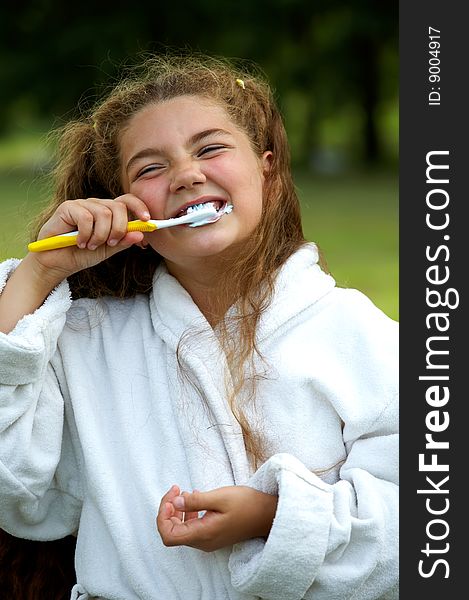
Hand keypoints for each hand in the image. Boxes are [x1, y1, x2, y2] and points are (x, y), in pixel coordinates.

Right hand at [29, 194, 150, 283]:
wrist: (57, 263)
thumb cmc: (82, 255)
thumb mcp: (108, 250)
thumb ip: (123, 241)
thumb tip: (141, 234)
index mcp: (109, 212)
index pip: (128, 201)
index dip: (139, 208)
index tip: (148, 221)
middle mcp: (97, 205)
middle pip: (118, 207)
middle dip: (119, 229)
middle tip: (109, 243)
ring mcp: (82, 204)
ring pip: (104, 213)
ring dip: (100, 235)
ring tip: (91, 246)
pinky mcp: (68, 207)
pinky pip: (86, 217)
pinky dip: (86, 234)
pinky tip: (80, 242)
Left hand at [156, 484, 277, 551]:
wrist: (267, 514)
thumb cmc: (246, 504)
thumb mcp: (220, 497)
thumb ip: (195, 501)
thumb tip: (175, 502)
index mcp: (203, 534)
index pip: (168, 535)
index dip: (163, 515)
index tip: (172, 496)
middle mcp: (203, 542)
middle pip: (172, 532)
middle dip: (169, 510)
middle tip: (176, 490)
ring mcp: (208, 540)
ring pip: (181, 530)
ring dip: (178, 511)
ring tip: (184, 492)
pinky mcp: (213, 535)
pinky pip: (193, 527)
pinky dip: (188, 513)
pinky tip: (196, 499)